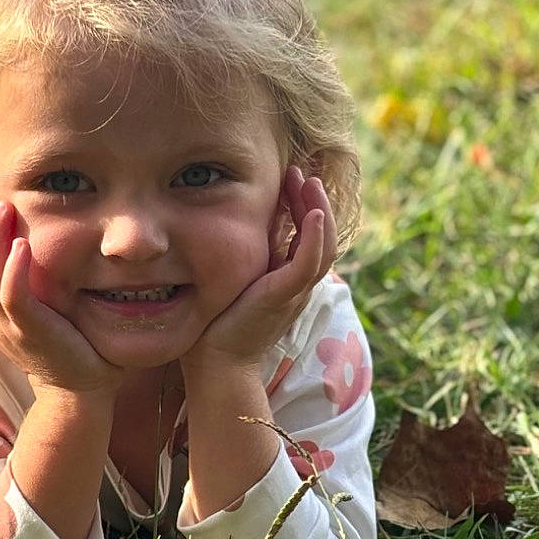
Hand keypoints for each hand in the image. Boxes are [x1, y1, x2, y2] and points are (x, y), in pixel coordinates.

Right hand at [0, 199, 119, 398]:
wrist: (80, 389)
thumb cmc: (64, 346)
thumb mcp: (34, 315)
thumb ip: (23, 289)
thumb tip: (24, 249)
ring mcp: (8, 328)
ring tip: (4, 212)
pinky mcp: (31, 332)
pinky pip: (11, 296)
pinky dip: (13, 268)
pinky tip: (22, 245)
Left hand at [183, 167, 335, 384]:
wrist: (215, 367)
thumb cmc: (215, 330)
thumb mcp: (232, 283)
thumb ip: (241, 261)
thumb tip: (226, 230)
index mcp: (287, 282)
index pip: (306, 236)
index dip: (303, 205)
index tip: (291, 177)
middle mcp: (297, 286)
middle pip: (321, 235)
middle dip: (312, 199)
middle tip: (300, 170)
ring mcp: (294, 292)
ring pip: (323, 244)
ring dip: (318, 208)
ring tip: (307, 180)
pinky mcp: (284, 297)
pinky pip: (309, 262)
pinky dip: (315, 236)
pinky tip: (313, 212)